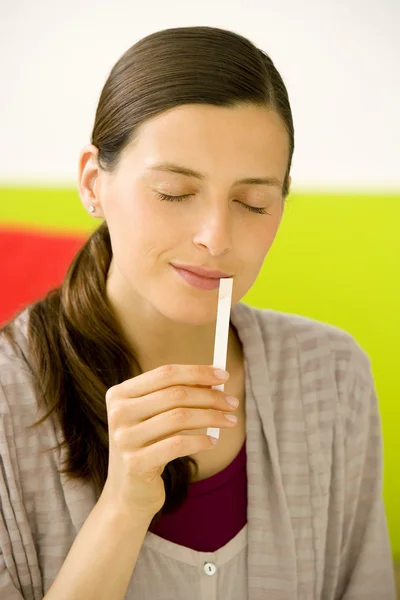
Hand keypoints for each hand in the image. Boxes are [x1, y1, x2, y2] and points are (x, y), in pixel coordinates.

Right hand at [101, 364, 236, 517]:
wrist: (127, 494)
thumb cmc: (147, 448)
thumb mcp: (155, 418)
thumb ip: (177, 396)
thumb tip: (213, 378)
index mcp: (120, 394)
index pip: (165, 373)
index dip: (197, 372)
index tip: (223, 376)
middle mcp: (118, 413)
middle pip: (176, 394)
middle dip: (210, 397)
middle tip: (232, 403)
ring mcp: (124, 438)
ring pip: (180, 417)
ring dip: (211, 417)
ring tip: (230, 421)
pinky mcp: (135, 463)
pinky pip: (178, 444)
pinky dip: (201, 441)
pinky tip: (212, 442)